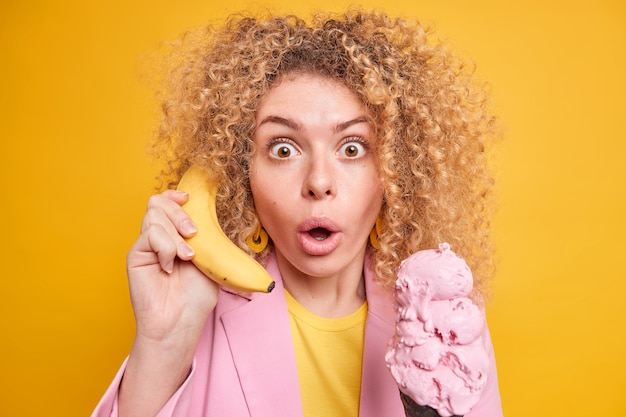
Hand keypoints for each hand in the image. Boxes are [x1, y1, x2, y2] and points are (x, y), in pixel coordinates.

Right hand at [127, 189, 218, 344]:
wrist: (181, 322)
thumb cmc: (197, 296)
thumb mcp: (211, 257)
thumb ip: (207, 233)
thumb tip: (214, 210)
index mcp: (175, 234)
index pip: (167, 201)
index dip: (176, 195)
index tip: (190, 198)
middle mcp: (158, 237)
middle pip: (158, 202)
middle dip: (179, 212)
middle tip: (194, 233)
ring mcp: (146, 245)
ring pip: (154, 215)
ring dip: (176, 233)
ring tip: (187, 256)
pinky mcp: (136, 255)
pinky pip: (150, 234)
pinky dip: (166, 247)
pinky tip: (170, 266)